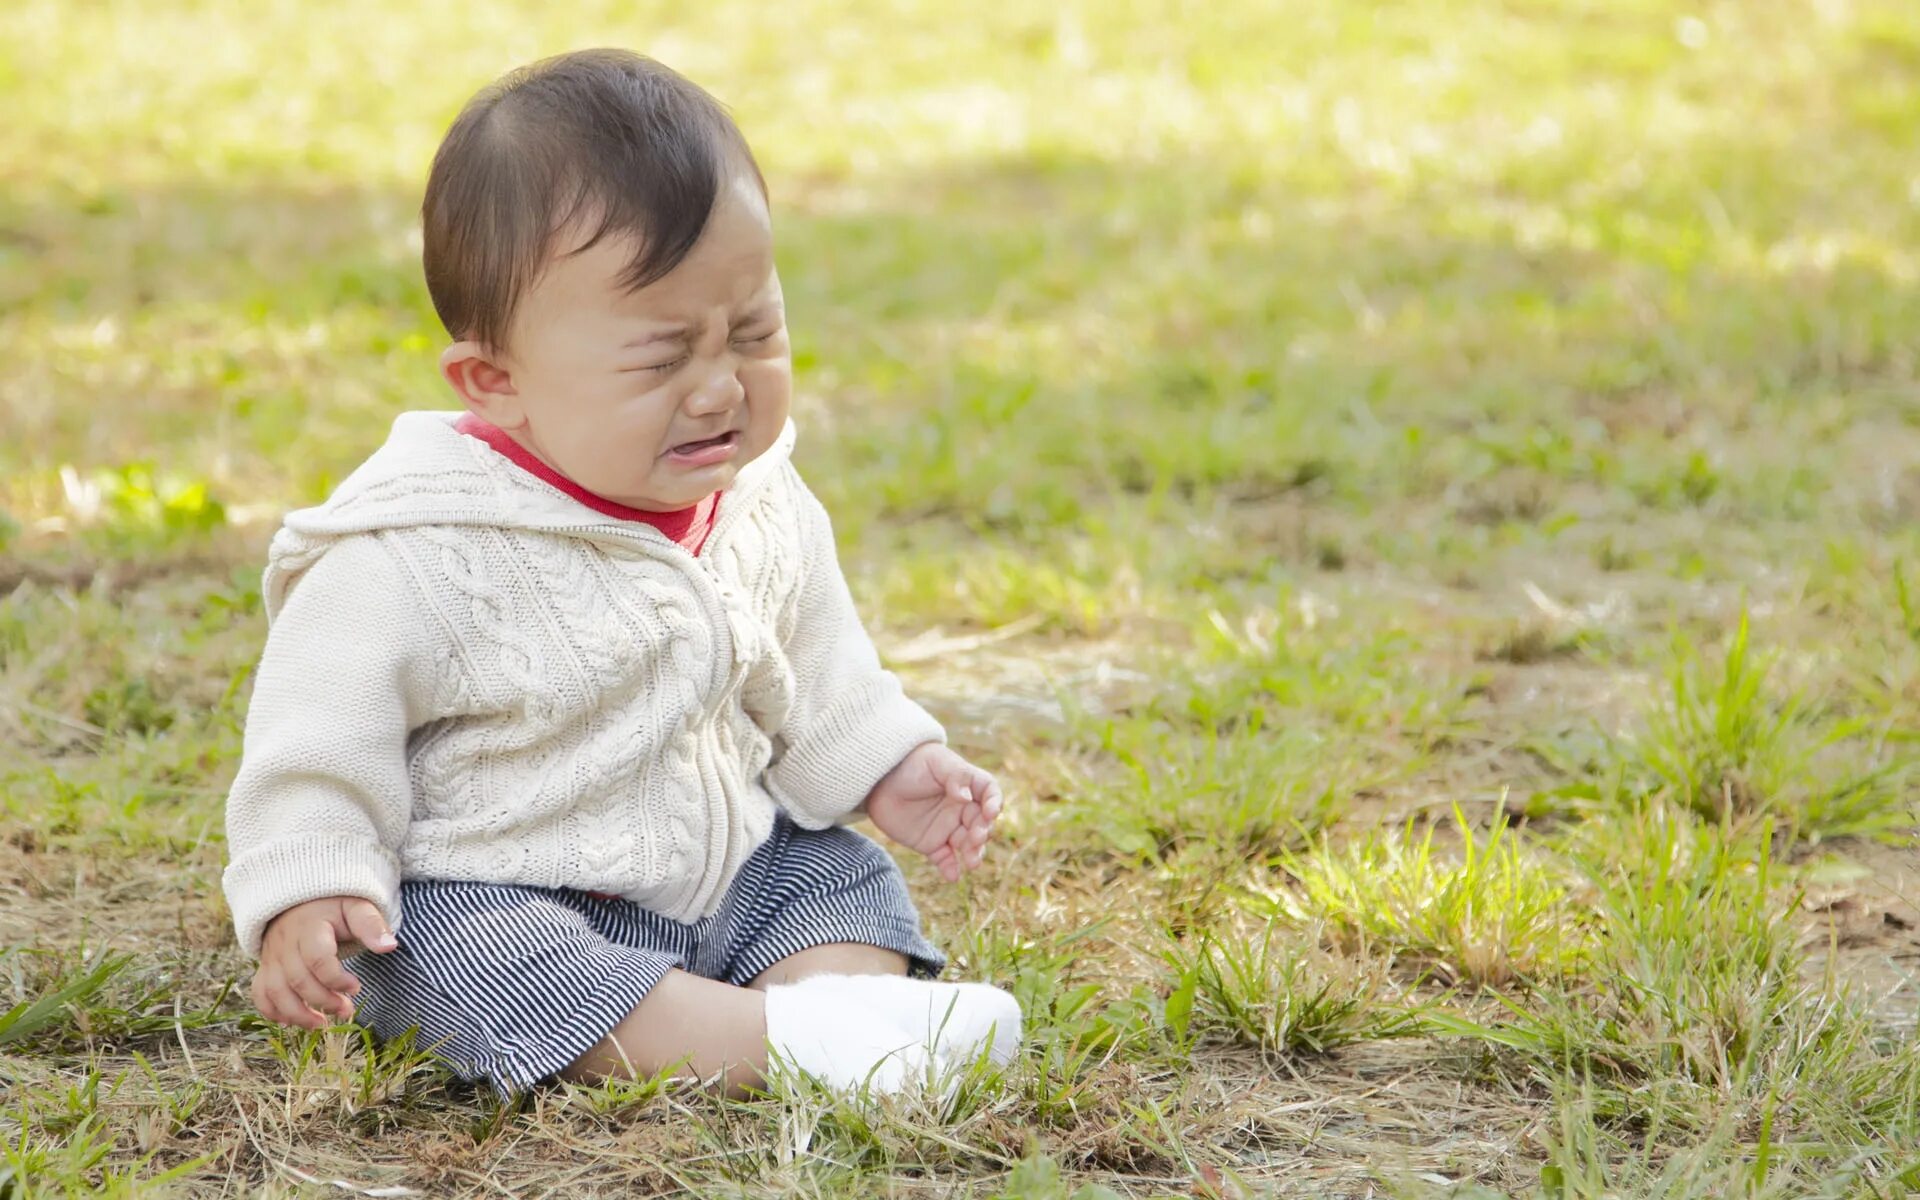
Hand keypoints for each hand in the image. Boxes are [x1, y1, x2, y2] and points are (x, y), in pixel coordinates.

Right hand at [251, 895, 396, 1028]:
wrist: (302, 900)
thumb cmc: (335, 907)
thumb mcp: (357, 908)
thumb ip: (371, 925)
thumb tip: (389, 946)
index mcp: (310, 926)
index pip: (317, 958)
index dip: (337, 979)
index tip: (357, 987)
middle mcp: (285, 943)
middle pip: (298, 979)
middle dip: (323, 1001)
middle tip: (346, 1011)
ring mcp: (272, 956)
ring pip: (275, 991)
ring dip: (297, 1014)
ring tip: (321, 1025)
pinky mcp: (266, 967)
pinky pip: (260, 993)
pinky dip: (271, 1011)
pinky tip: (291, 1022)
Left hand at [864, 742, 1003, 882]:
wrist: (877, 780)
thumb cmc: (910, 764)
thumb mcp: (934, 762)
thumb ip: (955, 776)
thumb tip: (967, 797)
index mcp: (966, 785)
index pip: (989, 793)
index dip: (994, 802)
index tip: (991, 812)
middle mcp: (961, 808)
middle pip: (981, 823)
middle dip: (982, 832)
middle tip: (975, 838)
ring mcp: (947, 827)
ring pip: (968, 844)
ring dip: (973, 853)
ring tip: (972, 862)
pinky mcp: (931, 844)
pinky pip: (945, 860)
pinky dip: (950, 869)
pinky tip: (952, 876)